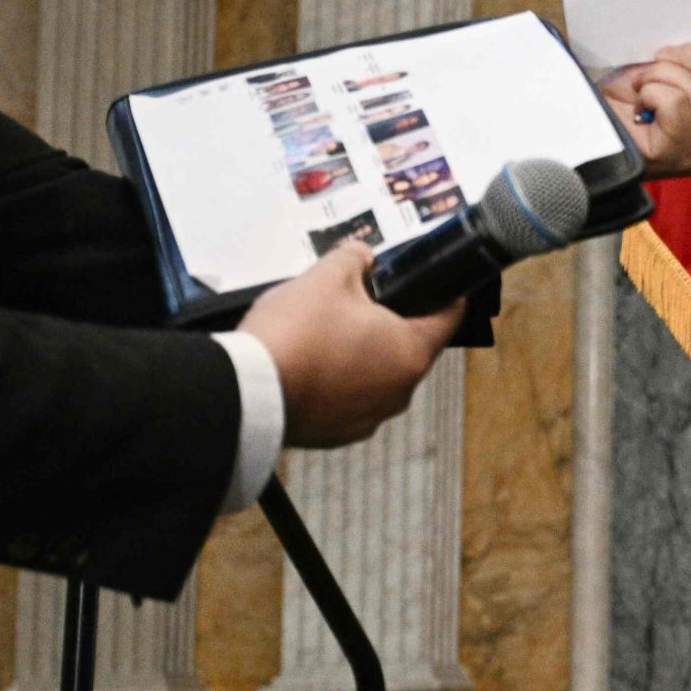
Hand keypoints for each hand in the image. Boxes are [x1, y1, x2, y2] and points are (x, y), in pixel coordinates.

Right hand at [244, 245, 460, 450]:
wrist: (243, 393)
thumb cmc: (294, 334)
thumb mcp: (327, 277)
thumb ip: (354, 258)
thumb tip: (361, 256)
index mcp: (411, 353)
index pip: (448, 318)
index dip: (444, 295)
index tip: (439, 285)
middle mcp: (399, 393)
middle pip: (409, 349)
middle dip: (390, 325)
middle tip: (361, 305)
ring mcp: (368, 418)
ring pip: (377, 378)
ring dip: (361, 358)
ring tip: (327, 336)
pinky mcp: (336, 435)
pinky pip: (347, 402)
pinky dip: (336, 385)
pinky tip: (310, 367)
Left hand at [607, 35, 690, 177]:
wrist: (588, 127)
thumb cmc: (630, 99)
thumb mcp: (676, 73)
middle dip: (690, 58)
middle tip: (661, 58)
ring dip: (663, 73)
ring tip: (643, 83)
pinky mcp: (678, 155)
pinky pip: (675, 102)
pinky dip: (651, 90)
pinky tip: (639, 102)